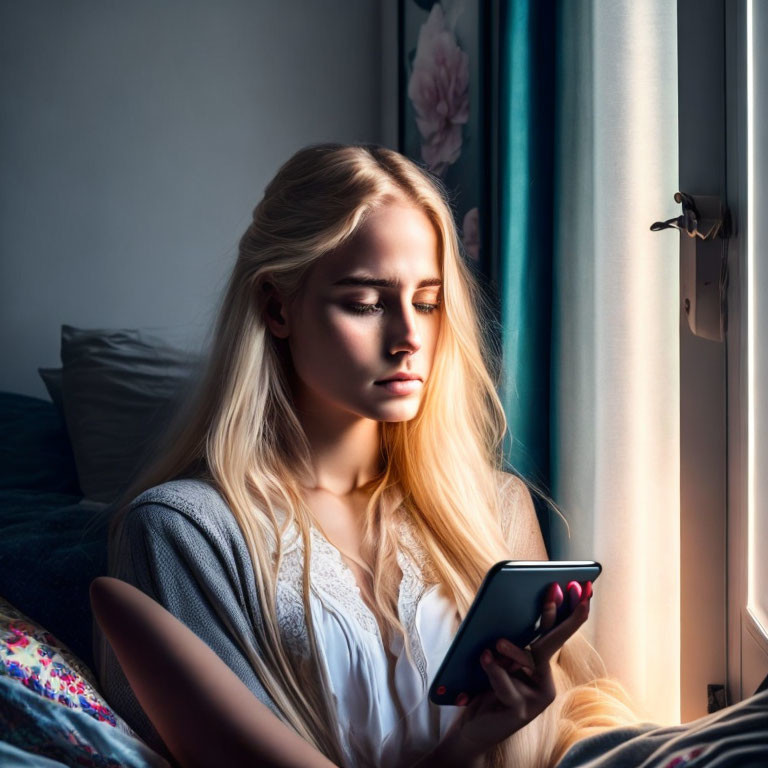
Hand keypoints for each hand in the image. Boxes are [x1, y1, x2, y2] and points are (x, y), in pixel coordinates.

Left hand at [445, 580, 592, 758]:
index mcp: (538, 665)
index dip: (564, 610)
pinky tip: (484, 659)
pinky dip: (495, 672)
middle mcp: (543, 680)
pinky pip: (508, 686)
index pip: (552, 632)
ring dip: (513, 652)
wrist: (469, 730)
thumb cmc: (480, 687)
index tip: (575, 584)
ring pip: (528, 663)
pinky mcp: (520, 712)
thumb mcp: (493, 660)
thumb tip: (507, 620)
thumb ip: (505, 643)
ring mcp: (536, 698)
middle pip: (551, 643)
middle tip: (557, 588)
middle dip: (554, 615)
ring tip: (496, 644)